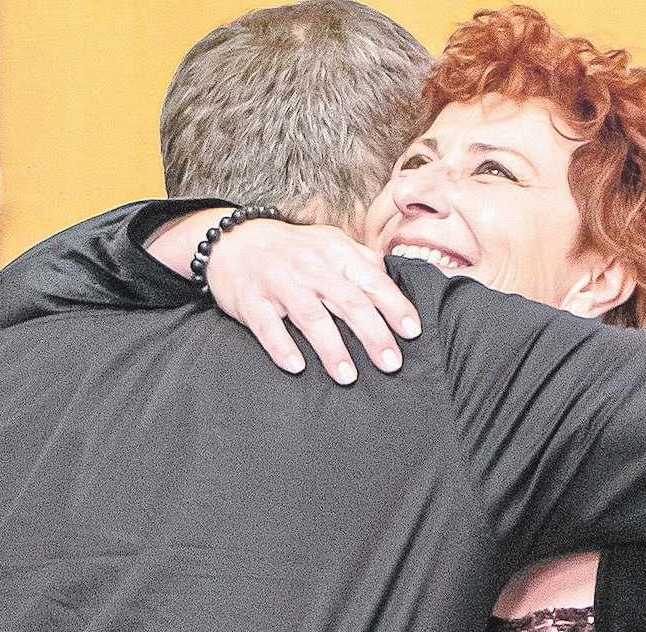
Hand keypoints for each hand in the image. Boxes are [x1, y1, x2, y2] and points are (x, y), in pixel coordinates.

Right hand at [147, 211, 421, 383]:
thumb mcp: (330, 244)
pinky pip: (266, 326)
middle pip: (348, 301)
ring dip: (330, 348)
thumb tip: (395, 282)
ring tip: (348, 376)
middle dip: (372, 334)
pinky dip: (281, 346)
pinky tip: (296, 367)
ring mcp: (278, 281)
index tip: (412, 332)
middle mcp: (309, 265)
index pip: (372, 280)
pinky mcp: (250, 300)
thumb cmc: (293, 252)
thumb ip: (363, 262)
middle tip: (391, 364)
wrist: (232, 240)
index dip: (394, 305)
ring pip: (310, 316)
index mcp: (335, 252)